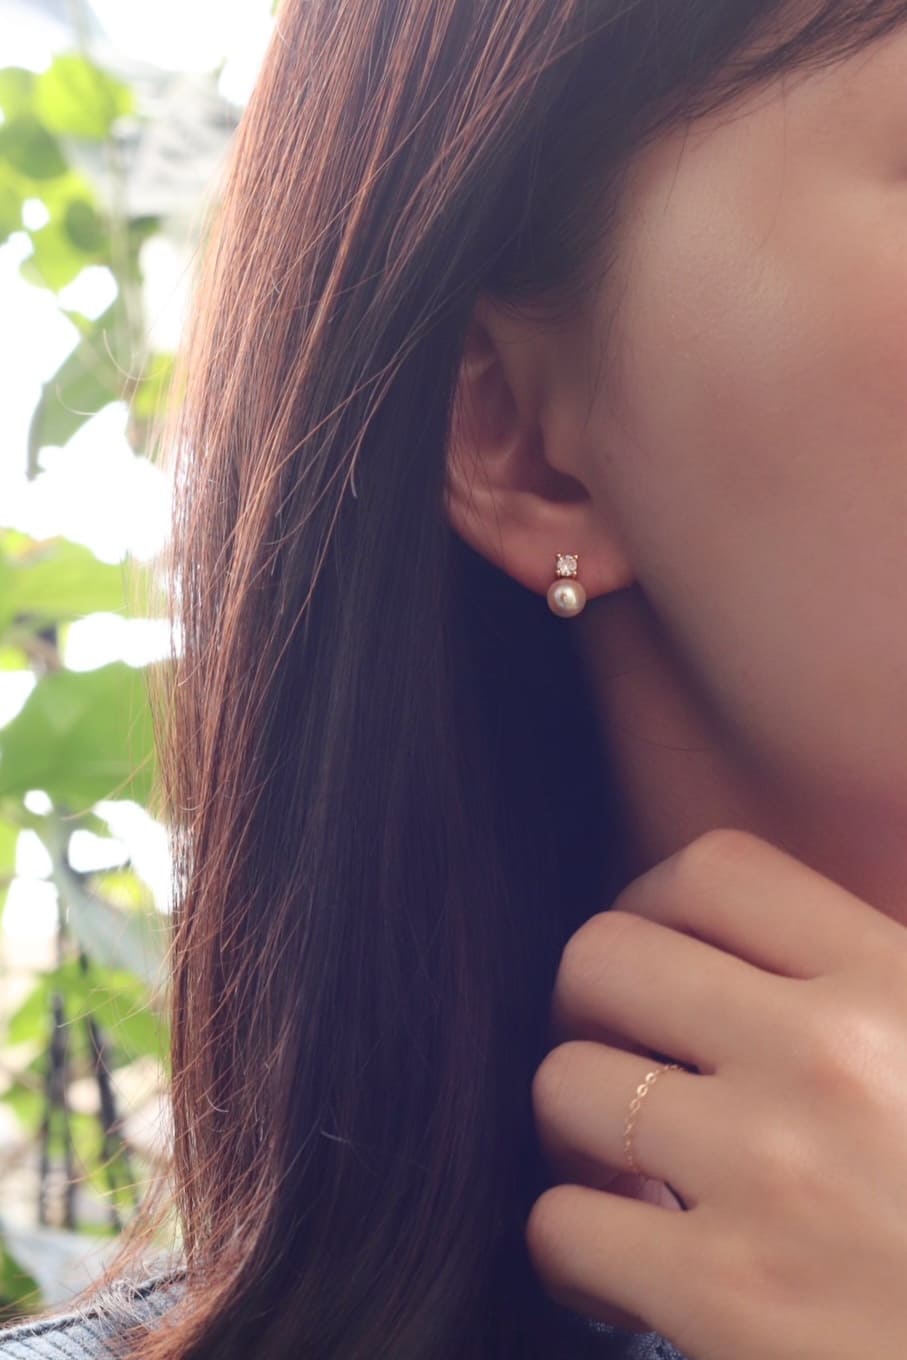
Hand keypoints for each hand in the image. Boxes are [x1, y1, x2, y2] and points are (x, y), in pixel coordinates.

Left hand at [526, 827, 906, 1359]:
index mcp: (898, 984)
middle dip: (590, 1006)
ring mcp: (771, 1176)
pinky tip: (629, 1270)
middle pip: (604, 956)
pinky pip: (561, 1228)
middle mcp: (828, 1060)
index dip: (655, 904)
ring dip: (574, 1128)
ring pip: (563, 1084)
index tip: (659, 959)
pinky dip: (574, 1250)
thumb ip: (868, 988)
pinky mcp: (728, 1303)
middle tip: (622, 1058)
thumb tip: (757, 951)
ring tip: (625, 1168)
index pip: (715, 871)